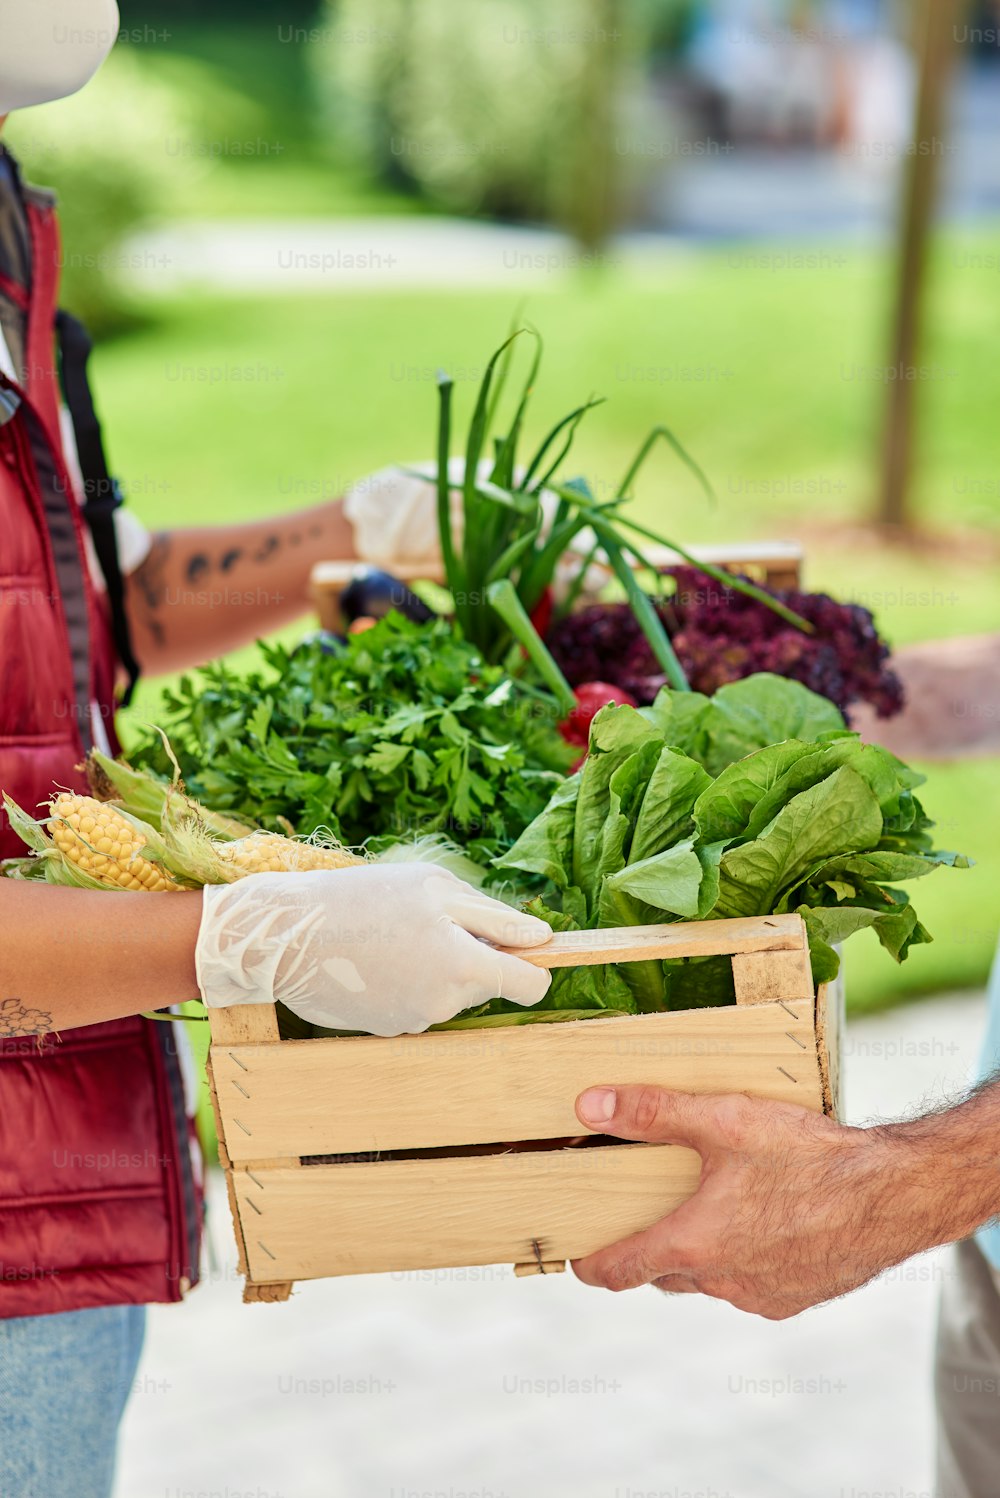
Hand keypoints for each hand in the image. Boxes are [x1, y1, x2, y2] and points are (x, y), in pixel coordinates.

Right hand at [196, 862, 551, 1035]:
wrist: (287, 935)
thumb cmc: (363, 898)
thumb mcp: (436, 888)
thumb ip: (496, 918)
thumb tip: (544, 939)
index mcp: (465, 967)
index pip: (531, 986)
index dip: (532, 966)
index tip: (517, 948)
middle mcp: (444, 1005)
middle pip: (486, 985)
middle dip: (471, 957)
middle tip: (428, 921)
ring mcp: (413, 1022)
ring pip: (449, 993)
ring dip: (436, 967)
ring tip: (392, 935)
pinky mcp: (386, 1029)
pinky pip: (417, 1003)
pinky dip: (407, 982)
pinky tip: (375, 957)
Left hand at [569, 1085, 923, 1318]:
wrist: (890, 1196)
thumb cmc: (807, 1158)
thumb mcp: (723, 1121)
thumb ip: (653, 1113)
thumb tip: (590, 1106)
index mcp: (693, 1244)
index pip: (621, 1270)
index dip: (592, 1266)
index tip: (576, 1260)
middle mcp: (721, 1281)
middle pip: (664, 1275)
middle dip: (648, 1251)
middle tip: (641, 1220)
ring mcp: (760, 1296)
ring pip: (709, 1281)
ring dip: (699, 1255)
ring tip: (706, 1211)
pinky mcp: (795, 1299)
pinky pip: (750, 1286)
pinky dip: (742, 1261)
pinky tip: (760, 1225)